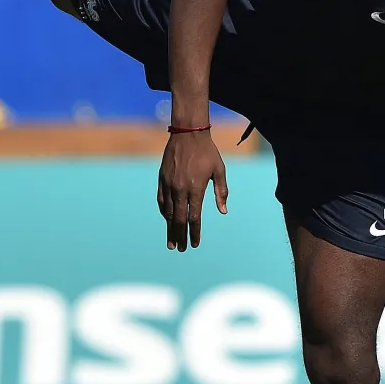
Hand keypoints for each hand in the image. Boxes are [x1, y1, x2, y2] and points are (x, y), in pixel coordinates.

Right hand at [156, 131, 227, 250]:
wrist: (188, 134)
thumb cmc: (207, 152)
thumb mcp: (219, 170)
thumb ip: (221, 192)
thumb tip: (223, 211)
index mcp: (196, 188)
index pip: (194, 217)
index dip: (195, 232)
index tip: (195, 244)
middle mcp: (180, 189)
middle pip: (178, 219)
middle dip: (180, 236)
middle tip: (181, 249)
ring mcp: (169, 185)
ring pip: (167, 212)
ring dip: (169, 228)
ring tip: (172, 241)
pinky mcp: (162, 179)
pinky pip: (161, 200)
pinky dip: (163, 212)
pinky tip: (166, 220)